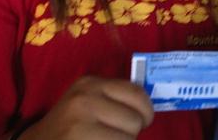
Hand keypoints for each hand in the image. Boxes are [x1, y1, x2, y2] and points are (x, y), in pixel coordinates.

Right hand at [20, 76, 153, 139]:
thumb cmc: (68, 126)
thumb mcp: (89, 102)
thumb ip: (115, 100)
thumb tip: (150, 109)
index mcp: (91, 83)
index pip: (137, 94)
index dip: (145, 112)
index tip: (141, 121)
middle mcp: (85, 98)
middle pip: (135, 121)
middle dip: (130, 133)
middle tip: (112, 136)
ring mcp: (79, 122)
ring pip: (128, 139)